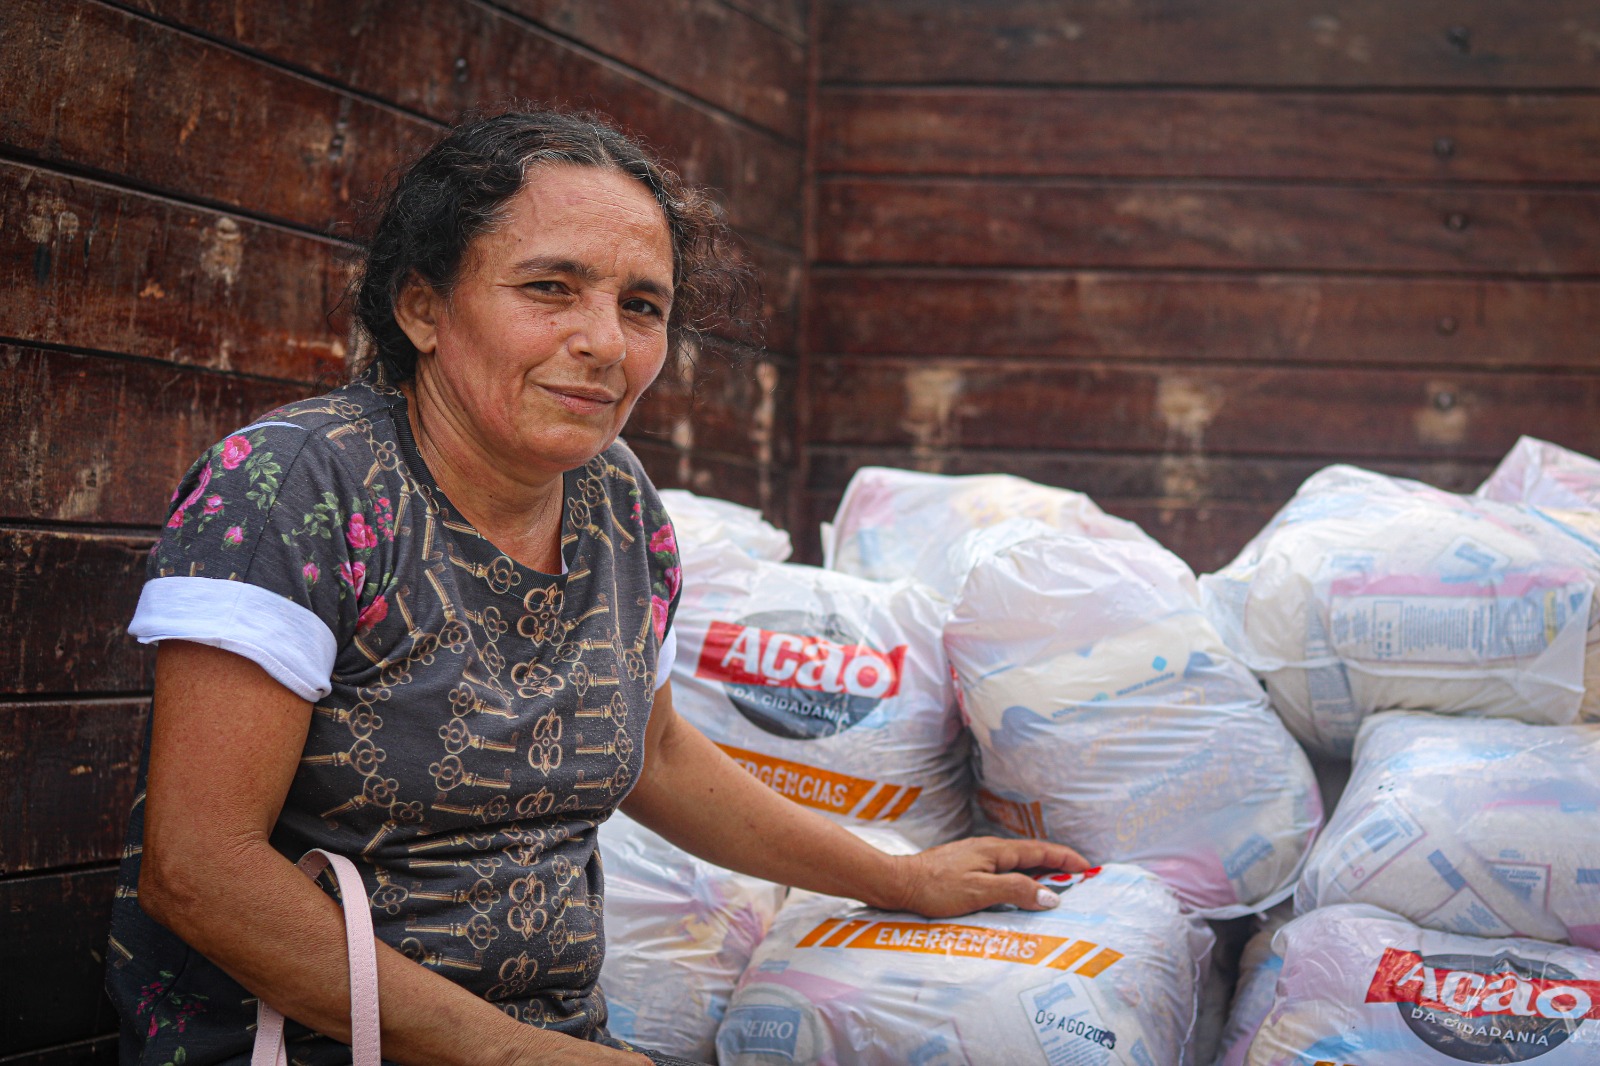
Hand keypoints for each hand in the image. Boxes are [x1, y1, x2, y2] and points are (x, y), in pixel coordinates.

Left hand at [880, 836, 1088, 918]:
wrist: (898, 884)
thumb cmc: (936, 887)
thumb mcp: (980, 891)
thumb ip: (1016, 890)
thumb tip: (1051, 895)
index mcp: (996, 850)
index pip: (1040, 850)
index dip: (1066, 858)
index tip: (1088, 867)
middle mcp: (989, 850)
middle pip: (1031, 855)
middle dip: (1057, 866)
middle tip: (1080, 881)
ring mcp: (977, 858)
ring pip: (1017, 864)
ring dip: (1039, 874)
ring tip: (1057, 888)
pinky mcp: (967, 869)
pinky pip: (1003, 872)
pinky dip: (1020, 880)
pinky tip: (1020, 893)